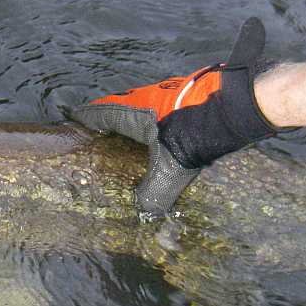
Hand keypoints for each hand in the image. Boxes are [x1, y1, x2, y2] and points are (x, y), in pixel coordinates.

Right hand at [72, 18, 280, 216]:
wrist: (235, 105)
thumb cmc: (196, 134)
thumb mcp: (172, 170)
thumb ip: (154, 193)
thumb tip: (142, 214)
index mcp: (133, 113)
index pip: (98, 113)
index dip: (83, 116)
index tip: (69, 117)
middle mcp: (145, 97)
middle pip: (117, 104)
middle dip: (104, 115)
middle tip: (94, 128)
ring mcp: (166, 92)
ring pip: (140, 103)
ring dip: (130, 114)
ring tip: (125, 132)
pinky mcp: (186, 93)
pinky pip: (159, 104)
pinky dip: (152, 116)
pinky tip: (161, 129)